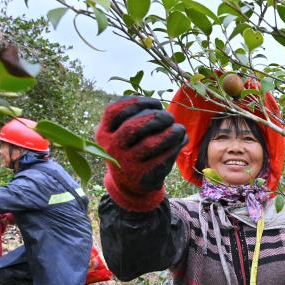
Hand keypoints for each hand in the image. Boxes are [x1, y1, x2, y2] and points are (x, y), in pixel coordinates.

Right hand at [95, 96, 186, 211]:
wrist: (130, 182)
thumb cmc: (131, 148)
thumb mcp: (122, 132)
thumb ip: (136, 116)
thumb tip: (159, 108)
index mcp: (104, 132)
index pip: (115, 110)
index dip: (138, 102)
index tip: (156, 103)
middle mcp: (111, 147)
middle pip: (134, 126)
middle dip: (157, 117)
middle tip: (169, 117)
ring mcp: (126, 163)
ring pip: (150, 143)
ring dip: (170, 132)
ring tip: (179, 129)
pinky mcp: (143, 175)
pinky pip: (162, 158)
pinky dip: (174, 147)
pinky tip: (180, 141)